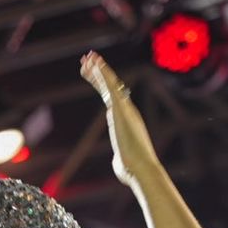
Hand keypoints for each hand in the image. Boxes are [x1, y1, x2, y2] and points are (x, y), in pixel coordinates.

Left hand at [80, 50, 158, 187]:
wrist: (141, 168)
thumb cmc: (132, 170)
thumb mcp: (122, 162)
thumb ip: (119, 159)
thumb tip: (119, 165)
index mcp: (127, 120)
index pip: (113, 98)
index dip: (103, 86)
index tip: (95, 76)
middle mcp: (127, 111)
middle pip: (110, 87)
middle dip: (98, 73)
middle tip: (87, 61)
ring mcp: (124, 108)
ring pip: (109, 83)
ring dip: (98, 69)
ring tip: (87, 57)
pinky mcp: (120, 109)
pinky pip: (109, 86)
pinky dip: (102, 73)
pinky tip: (94, 63)